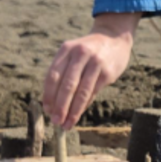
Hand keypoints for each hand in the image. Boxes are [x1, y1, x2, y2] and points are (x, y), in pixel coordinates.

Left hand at [43, 12, 139, 129]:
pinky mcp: (107, 71)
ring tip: (67, 124)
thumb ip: (62, 73)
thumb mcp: (72, 54)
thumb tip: (52, 104)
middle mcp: (79, 54)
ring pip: (81, 91)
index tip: (46, 110)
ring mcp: (95, 62)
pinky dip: (84, 105)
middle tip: (56, 121)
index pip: (53, 75)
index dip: (48, 95)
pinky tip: (78, 114)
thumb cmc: (87, 51)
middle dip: (60, 106)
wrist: (114, 37)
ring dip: (73, 111)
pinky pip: (93, 92)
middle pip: (66, 85)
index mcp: (66, 49)